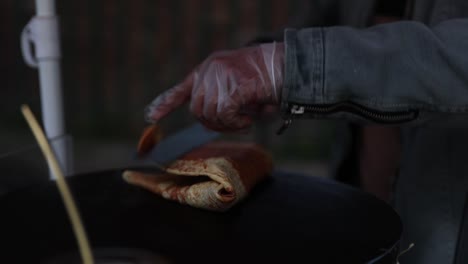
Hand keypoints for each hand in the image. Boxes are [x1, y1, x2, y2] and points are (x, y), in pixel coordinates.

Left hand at [145, 42, 283, 131]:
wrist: (287, 66)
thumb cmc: (265, 81)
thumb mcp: (237, 87)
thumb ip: (221, 101)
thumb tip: (209, 123)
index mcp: (209, 69)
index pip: (182, 89)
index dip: (165, 103)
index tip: (150, 116)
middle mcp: (210, 70)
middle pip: (197, 109)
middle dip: (214, 124)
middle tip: (235, 124)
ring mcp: (220, 76)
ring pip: (210, 114)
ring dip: (228, 125)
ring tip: (244, 120)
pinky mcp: (232, 85)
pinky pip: (225, 115)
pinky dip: (236, 123)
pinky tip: (248, 120)